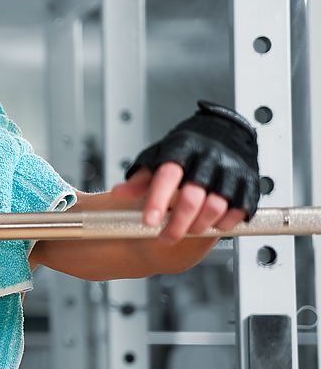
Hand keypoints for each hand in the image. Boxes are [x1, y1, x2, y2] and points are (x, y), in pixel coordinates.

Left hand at [110, 100, 259, 242]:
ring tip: (187, 230)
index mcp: (182, 150)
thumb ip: (140, 178)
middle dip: (176, 224)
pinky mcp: (249, 184)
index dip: (157, 201)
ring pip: (216, 206)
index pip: (167, 176)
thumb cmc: (187, 148)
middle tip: (165, 236)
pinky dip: (223, 223)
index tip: (148, 221)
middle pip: (192, 198)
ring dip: (199, 225)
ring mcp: (231, 172)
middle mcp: (209, 159)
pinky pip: (238, 211)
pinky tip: (211, 224)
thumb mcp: (159, 157)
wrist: (225, 132)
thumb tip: (118, 193)